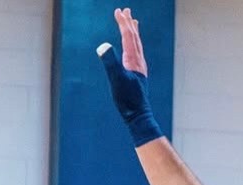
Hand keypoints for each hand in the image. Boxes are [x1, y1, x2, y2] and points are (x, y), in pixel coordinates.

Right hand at [96, 7, 163, 145]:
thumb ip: (110, 62)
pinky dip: (134, 45)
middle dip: (129, 23)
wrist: (138, 115)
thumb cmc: (127, 100)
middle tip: (126, 10)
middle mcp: (138, 62)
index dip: (123, 23)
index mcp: (133, 60)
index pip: (128, 37)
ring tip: (133, 23)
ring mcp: (138, 68)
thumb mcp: (116, 80)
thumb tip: (103, 46)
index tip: (118, 11)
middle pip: (134, 38)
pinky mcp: (137, 75)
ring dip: (134, 33)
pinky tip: (132, 48)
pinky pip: (136, 54)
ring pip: (137, 45)